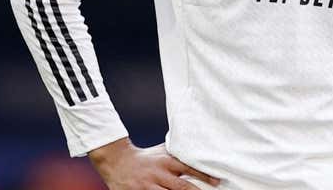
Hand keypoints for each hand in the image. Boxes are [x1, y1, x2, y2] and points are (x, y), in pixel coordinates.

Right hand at [88, 138, 220, 189]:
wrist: (116, 161)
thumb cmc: (144, 157)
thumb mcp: (161, 152)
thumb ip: (177, 153)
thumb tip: (197, 147)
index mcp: (165, 162)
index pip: (188, 168)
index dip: (203, 175)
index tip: (216, 181)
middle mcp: (157, 174)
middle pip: (180, 187)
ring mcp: (147, 187)